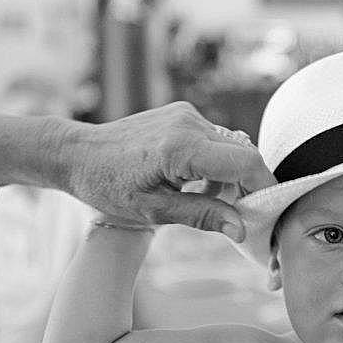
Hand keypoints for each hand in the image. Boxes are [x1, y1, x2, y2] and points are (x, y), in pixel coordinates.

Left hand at [67, 102, 274, 238]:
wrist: (77, 154)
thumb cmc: (108, 187)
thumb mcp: (154, 211)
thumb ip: (202, 215)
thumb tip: (242, 229)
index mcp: (180, 149)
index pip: (246, 163)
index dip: (264, 187)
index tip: (266, 212)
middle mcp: (188, 123)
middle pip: (245, 153)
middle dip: (248, 184)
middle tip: (235, 212)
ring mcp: (186, 114)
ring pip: (233, 147)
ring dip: (230, 174)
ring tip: (204, 196)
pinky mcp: (183, 113)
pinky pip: (216, 139)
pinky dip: (216, 161)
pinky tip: (193, 179)